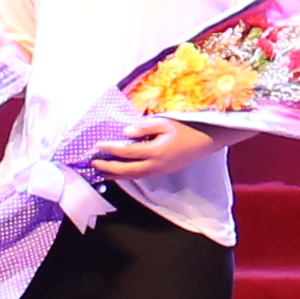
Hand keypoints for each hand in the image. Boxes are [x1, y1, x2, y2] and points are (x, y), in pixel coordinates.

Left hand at [93, 114, 212, 177]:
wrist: (205, 141)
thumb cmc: (186, 128)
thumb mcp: (166, 122)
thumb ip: (145, 126)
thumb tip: (126, 132)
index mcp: (156, 151)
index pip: (128, 152)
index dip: (111, 149)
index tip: (97, 145)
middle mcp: (155, 165)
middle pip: (127, 170)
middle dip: (108, 167)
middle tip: (93, 164)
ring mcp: (159, 171)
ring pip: (133, 176)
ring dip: (115, 175)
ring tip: (101, 172)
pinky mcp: (161, 172)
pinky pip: (140, 176)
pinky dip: (126, 175)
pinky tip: (119, 173)